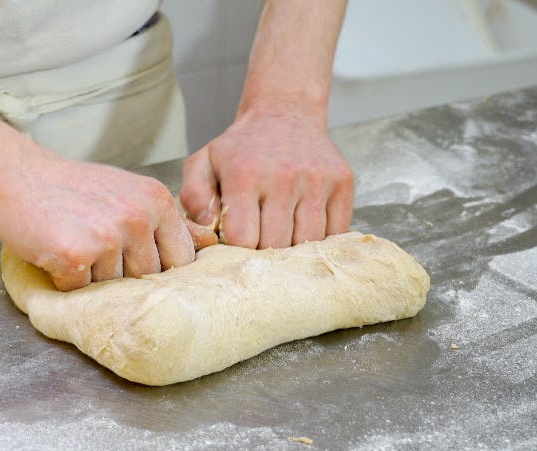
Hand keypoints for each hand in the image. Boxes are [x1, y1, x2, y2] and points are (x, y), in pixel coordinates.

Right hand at [0, 143, 216, 290]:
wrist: (13, 173)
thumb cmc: (70, 187)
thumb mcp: (129, 192)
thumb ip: (167, 221)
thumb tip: (211, 242)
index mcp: (157, 201)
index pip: (181, 259)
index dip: (158, 268)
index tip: (132, 260)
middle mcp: (138, 217)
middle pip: (146, 278)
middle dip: (120, 273)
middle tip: (92, 246)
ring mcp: (108, 236)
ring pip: (114, 289)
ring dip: (91, 278)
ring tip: (73, 244)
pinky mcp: (75, 254)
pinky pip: (80, 291)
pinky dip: (64, 281)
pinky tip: (54, 251)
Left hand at [180, 109, 353, 248]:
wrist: (285, 114)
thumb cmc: (241, 149)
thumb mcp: (204, 162)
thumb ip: (193, 196)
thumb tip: (208, 226)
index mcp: (245, 174)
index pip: (244, 239)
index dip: (238, 248)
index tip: (237, 239)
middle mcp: (284, 176)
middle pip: (276, 245)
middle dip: (265, 251)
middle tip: (260, 238)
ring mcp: (318, 179)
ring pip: (308, 243)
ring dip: (293, 247)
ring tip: (282, 232)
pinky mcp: (342, 182)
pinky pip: (336, 232)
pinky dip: (320, 238)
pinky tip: (304, 225)